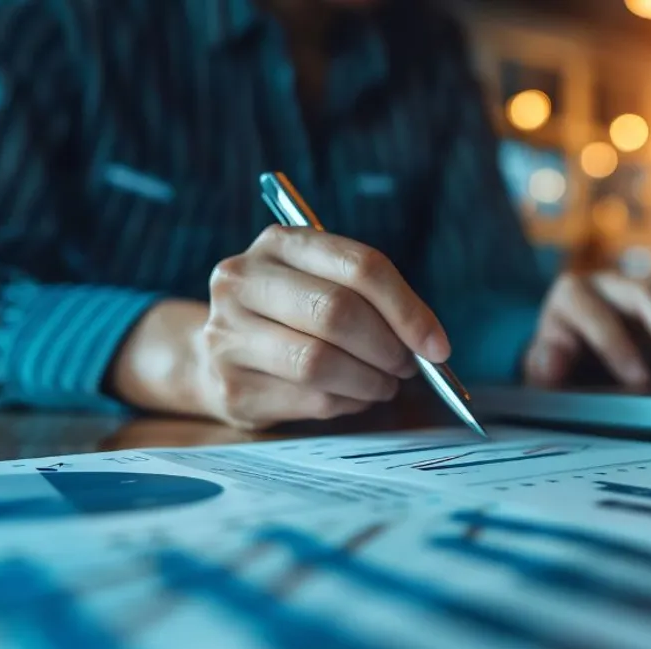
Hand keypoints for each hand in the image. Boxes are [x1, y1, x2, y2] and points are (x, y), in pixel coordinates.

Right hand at [111, 226, 449, 428]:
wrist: (214, 354)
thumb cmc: (290, 314)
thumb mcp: (323, 283)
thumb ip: (372, 300)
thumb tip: (429, 344)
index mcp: (278, 243)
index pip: (359, 266)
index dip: (407, 309)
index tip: (436, 345)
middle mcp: (242, 281)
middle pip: (337, 313)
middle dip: (387, 347)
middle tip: (407, 366)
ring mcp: (228, 335)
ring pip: (320, 362)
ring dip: (369, 381)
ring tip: (383, 384)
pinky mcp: (231, 388)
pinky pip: (309, 399)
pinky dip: (346, 402)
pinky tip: (353, 396)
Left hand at [523, 272, 650, 387]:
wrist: (570, 355)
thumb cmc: (555, 362)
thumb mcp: (540, 368)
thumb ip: (543, 366)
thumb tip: (550, 361)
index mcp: (573, 295)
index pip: (594, 313)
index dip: (616, 345)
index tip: (639, 381)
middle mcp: (613, 286)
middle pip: (650, 300)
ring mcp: (647, 295)